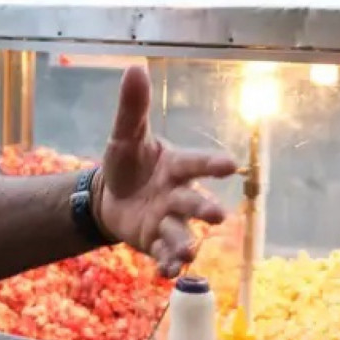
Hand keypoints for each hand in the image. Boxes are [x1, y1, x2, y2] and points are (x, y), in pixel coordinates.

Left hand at [94, 65, 237, 276]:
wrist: (109, 195)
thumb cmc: (128, 162)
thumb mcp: (125, 134)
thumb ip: (133, 107)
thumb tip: (135, 67)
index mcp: (176, 166)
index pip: (197, 163)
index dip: (212, 164)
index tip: (230, 165)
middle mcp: (179, 195)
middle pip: (195, 202)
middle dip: (206, 208)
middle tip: (216, 216)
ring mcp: (169, 221)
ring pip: (183, 232)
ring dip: (187, 243)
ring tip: (189, 253)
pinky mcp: (156, 242)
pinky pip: (165, 254)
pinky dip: (167, 263)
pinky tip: (166, 272)